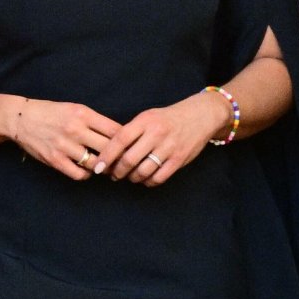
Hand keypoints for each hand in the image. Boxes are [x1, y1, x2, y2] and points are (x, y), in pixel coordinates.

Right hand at [8, 98, 119, 179]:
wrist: (21, 118)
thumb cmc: (51, 113)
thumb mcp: (75, 108)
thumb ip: (94, 121)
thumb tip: (118, 135)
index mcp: (83, 114)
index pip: (115, 130)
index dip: (127, 141)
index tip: (131, 147)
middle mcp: (75, 130)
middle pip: (109, 148)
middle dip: (119, 157)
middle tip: (125, 162)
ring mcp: (64, 146)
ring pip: (96, 164)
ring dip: (103, 168)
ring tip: (106, 168)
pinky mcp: (55, 159)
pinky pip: (79, 174)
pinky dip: (87, 175)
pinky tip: (87, 170)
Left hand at [95, 91, 229, 184]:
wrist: (200, 116)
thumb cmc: (167, 118)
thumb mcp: (147, 117)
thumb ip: (130, 132)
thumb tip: (109, 152)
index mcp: (145, 121)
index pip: (120, 140)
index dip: (106, 156)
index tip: (98, 167)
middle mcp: (157, 134)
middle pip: (129, 159)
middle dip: (117, 171)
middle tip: (113, 175)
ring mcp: (169, 147)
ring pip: (143, 171)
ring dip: (132, 178)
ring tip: (129, 177)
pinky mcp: (179, 159)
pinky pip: (158, 178)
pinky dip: (148, 182)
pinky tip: (144, 179)